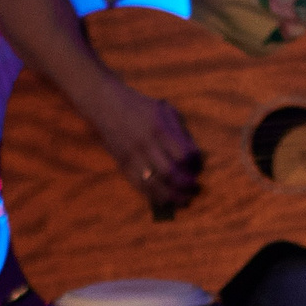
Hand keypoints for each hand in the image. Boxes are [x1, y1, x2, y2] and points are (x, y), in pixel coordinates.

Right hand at [91, 85, 201, 208]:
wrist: (106, 105)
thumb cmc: (141, 107)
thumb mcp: (164, 111)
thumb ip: (180, 132)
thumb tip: (195, 158)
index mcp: (159, 128)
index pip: (182, 154)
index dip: (194, 165)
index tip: (199, 167)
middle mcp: (145, 144)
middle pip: (169, 173)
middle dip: (186, 185)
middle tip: (196, 189)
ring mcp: (132, 156)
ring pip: (154, 185)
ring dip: (172, 196)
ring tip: (184, 200)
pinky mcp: (122, 165)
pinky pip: (139, 186)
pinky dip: (154, 196)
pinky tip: (166, 200)